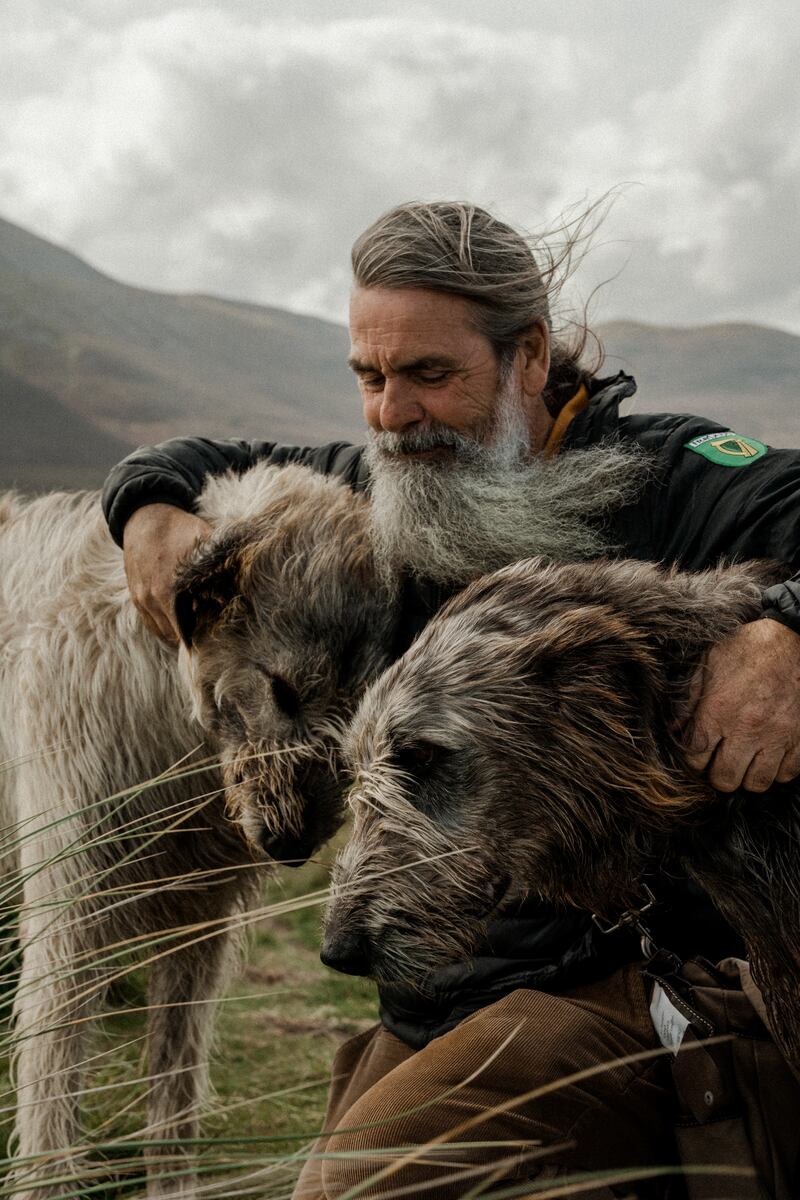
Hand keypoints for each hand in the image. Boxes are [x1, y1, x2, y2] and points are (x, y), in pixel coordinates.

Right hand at [122, 504, 211, 641]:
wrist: (145, 516)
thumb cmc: (179, 528)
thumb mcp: (205, 541)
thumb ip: (222, 564)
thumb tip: (245, 581)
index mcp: (168, 591)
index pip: (184, 632)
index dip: (201, 634)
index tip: (215, 629)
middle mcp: (151, 599)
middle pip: (174, 636)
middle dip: (192, 633)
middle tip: (209, 624)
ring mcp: (140, 599)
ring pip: (161, 631)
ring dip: (177, 630)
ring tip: (195, 619)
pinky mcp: (134, 595)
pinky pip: (150, 622)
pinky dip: (163, 623)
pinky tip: (179, 614)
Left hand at [682, 618, 799, 792]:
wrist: (792, 639)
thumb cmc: (747, 648)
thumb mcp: (708, 664)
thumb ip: (688, 699)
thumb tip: (672, 728)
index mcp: (718, 711)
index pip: (695, 758)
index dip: (692, 761)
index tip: (697, 754)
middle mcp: (746, 729)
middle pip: (724, 778)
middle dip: (717, 774)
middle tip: (719, 761)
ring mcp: (776, 736)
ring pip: (757, 783)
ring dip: (747, 776)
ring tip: (744, 761)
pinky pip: (787, 774)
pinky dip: (777, 770)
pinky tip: (769, 755)